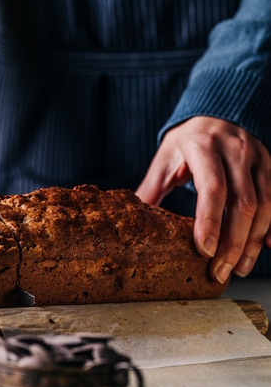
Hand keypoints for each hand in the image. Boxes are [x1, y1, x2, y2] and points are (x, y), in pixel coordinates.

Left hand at [136, 116, 270, 282]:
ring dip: (252, 241)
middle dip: (232, 242)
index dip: (210, 221)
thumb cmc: (186, 143)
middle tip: (219, 271)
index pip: (212, 188)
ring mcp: (259, 158)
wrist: (216, 115)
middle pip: (243, 203)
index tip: (204, 251)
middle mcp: (236, 150)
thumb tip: (130, 222)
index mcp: (204, 147)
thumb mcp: (164, 160)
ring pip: (265, 205)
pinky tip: (264, 248)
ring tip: (237, 267)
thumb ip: (151, 189)